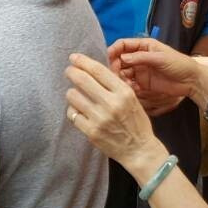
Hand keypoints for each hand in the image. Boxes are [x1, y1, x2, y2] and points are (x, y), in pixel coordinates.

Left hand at [66, 53, 164, 170]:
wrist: (139, 150)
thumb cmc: (136, 122)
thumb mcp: (131, 98)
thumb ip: (114, 85)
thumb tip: (91, 69)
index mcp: (124, 92)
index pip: (98, 70)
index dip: (82, 61)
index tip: (73, 57)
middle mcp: (111, 103)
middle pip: (82, 80)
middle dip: (71, 72)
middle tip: (69, 71)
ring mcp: (99, 118)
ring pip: (73, 96)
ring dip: (72, 93)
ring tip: (76, 95)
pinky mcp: (91, 131)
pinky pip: (72, 114)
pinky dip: (73, 110)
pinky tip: (78, 110)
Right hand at [108, 37, 197, 115]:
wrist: (192, 80)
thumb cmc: (179, 63)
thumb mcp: (160, 58)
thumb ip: (141, 57)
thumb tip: (122, 58)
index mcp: (143, 46)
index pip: (123, 45)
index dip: (113, 50)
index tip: (107, 58)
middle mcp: (138, 57)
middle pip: (119, 60)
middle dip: (114, 67)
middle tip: (114, 75)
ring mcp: (140, 71)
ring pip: (122, 73)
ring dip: (120, 78)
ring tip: (124, 84)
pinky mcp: (142, 84)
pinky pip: (129, 84)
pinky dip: (127, 87)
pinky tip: (131, 89)